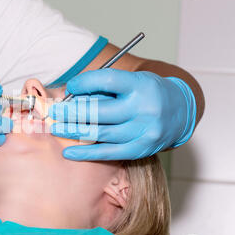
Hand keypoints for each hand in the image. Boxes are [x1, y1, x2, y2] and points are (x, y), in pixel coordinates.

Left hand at [48, 69, 195, 160]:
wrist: (181, 112)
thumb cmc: (149, 93)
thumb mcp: (133, 81)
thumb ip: (106, 88)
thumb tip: (72, 96)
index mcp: (141, 85)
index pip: (107, 80)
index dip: (84, 83)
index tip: (71, 86)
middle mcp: (144, 108)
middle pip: (99, 111)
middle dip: (71, 111)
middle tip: (53, 111)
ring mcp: (143, 131)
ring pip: (101, 133)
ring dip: (73, 131)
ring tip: (56, 129)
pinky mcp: (140, 149)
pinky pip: (109, 153)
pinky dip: (86, 153)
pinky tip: (69, 152)